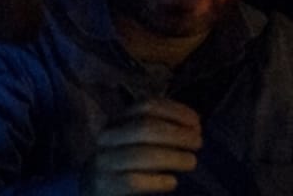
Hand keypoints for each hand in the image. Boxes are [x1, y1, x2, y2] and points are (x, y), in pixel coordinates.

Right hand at [81, 99, 201, 195]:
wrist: (94, 190)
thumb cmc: (125, 165)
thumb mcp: (136, 141)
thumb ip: (158, 132)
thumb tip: (194, 125)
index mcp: (117, 120)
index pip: (146, 106)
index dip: (175, 111)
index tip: (197, 121)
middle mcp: (107, 137)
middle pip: (144, 127)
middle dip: (177, 134)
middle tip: (198, 143)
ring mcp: (104, 161)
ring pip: (140, 154)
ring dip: (172, 157)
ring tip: (191, 162)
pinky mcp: (105, 185)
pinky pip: (134, 181)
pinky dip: (157, 181)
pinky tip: (172, 182)